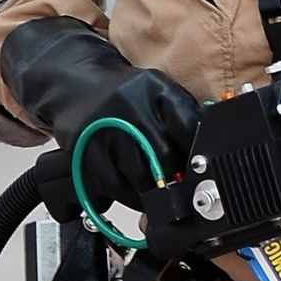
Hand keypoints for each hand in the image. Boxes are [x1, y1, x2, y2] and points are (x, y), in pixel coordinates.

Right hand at [0, 17, 201, 208]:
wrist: (74, 82)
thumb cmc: (124, 93)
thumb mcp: (157, 91)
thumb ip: (181, 115)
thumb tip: (207, 152)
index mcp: (155, 88)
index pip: (186, 124)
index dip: (197, 154)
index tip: (202, 171)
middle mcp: (128, 104)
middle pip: (162, 155)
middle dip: (175, 179)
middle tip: (183, 194)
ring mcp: (104, 127)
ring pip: (136, 174)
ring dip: (152, 193)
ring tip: (160, 198)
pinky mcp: (84, 148)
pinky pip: (111, 183)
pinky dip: (127, 196)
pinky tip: (135, 195)